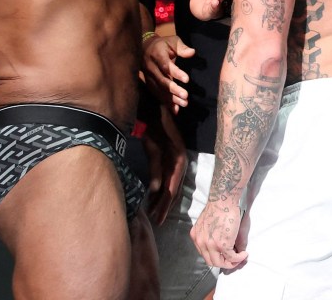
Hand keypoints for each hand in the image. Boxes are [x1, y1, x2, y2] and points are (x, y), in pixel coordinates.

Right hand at [142, 33, 194, 112]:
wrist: (144, 47)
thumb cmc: (162, 44)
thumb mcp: (172, 41)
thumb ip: (182, 47)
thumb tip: (192, 52)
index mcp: (157, 54)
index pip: (166, 66)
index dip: (176, 73)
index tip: (187, 79)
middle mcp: (151, 67)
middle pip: (162, 80)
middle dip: (174, 89)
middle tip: (186, 96)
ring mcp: (148, 77)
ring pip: (159, 90)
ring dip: (171, 98)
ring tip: (184, 103)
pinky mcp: (149, 83)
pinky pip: (157, 94)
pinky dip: (166, 103)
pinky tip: (176, 110)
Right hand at [142, 107, 187, 224]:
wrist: (154, 108)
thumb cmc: (154, 130)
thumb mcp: (156, 152)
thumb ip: (157, 169)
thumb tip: (153, 189)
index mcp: (178, 163)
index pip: (174, 188)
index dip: (167, 204)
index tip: (160, 218)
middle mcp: (179, 160)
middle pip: (173, 188)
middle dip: (165, 206)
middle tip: (158, 222)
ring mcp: (172, 153)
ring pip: (168, 180)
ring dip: (162, 198)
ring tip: (156, 213)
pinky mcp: (163, 145)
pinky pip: (159, 164)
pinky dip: (156, 177)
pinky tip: (152, 190)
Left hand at [191, 199, 247, 268]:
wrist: (222, 200)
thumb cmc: (218, 207)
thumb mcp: (208, 223)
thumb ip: (211, 235)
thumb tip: (221, 245)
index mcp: (196, 236)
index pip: (204, 253)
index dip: (216, 256)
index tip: (224, 255)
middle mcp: (201, 242)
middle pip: (211, 261)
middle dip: (223, 262)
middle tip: (233, 259)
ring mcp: (211, 245)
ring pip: (220, 263)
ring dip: (231, 263)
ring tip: (239, 257)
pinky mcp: (222, 245)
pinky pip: (232, 258)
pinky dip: (239, 258)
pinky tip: (243, 254)